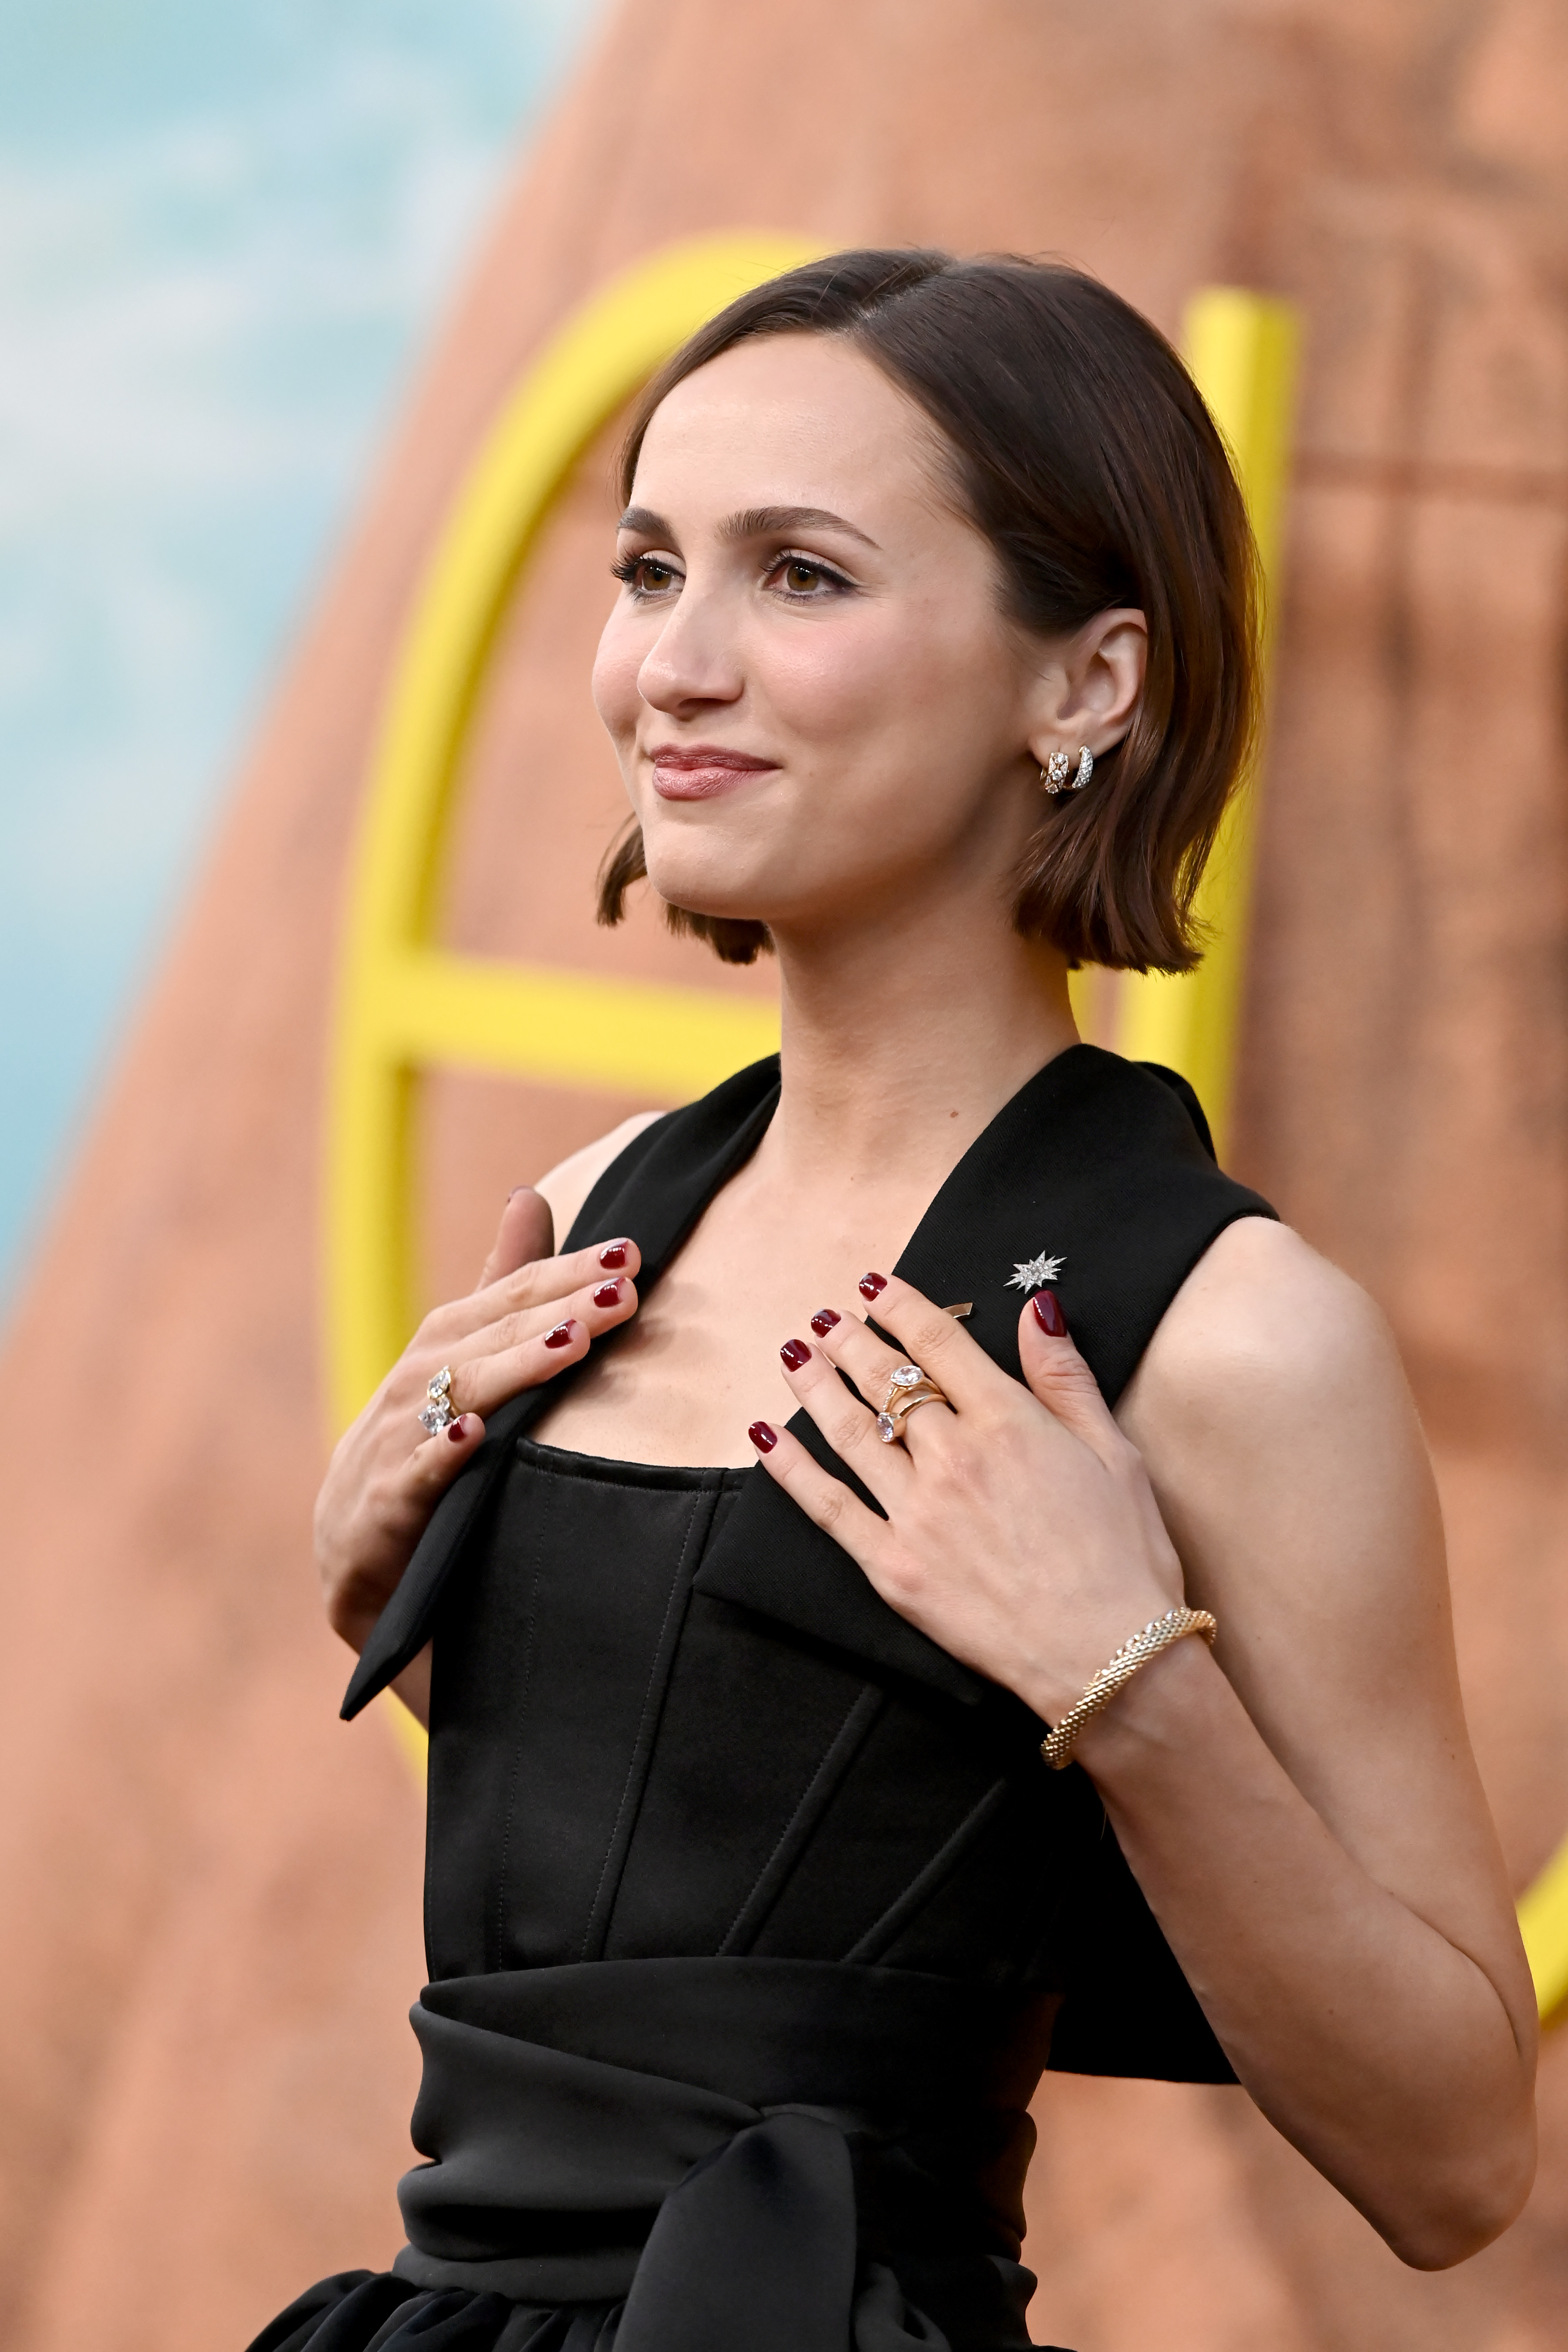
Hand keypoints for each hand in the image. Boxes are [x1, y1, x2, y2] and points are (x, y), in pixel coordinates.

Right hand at [315, 1188, 639, 1651]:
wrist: (356, 1551)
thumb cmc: (422, 1441)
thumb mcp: (462, 1358)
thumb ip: (501, 1283)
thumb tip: (528, 1195)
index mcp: (442, 1344)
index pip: (511, 1295)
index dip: (567, 1271)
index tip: (631, 1253)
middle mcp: (413, 1382)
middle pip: (491, 1336)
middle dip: (558, 1309)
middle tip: (623, 1290)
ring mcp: (393, 1443)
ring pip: (457, 1395)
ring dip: (514, 1367)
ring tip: (571, 1342)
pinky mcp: (384, 1506)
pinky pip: (412, 1478)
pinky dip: (438, 1454)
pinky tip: (471, 1435)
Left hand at [751, 1275, 1185, 1723]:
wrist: (1110, 1659)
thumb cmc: (1125, 1558)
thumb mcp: (1114, 1453)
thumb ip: (1065, 1378)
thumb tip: (1038, 1309)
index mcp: (1008, 1422)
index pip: (937, 1345)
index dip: (900, 1307)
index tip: (873, 1286)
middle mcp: (952, 1457)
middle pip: (886, 1382)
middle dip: (851, 1342)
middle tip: (826, 1319)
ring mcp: (916, 1512)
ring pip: (850, 1431)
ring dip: (815, 1386)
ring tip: (794, 1355)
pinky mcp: (893, 1567)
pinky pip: (828, 1506)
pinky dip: (790, 1468)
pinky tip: (766, 1437)